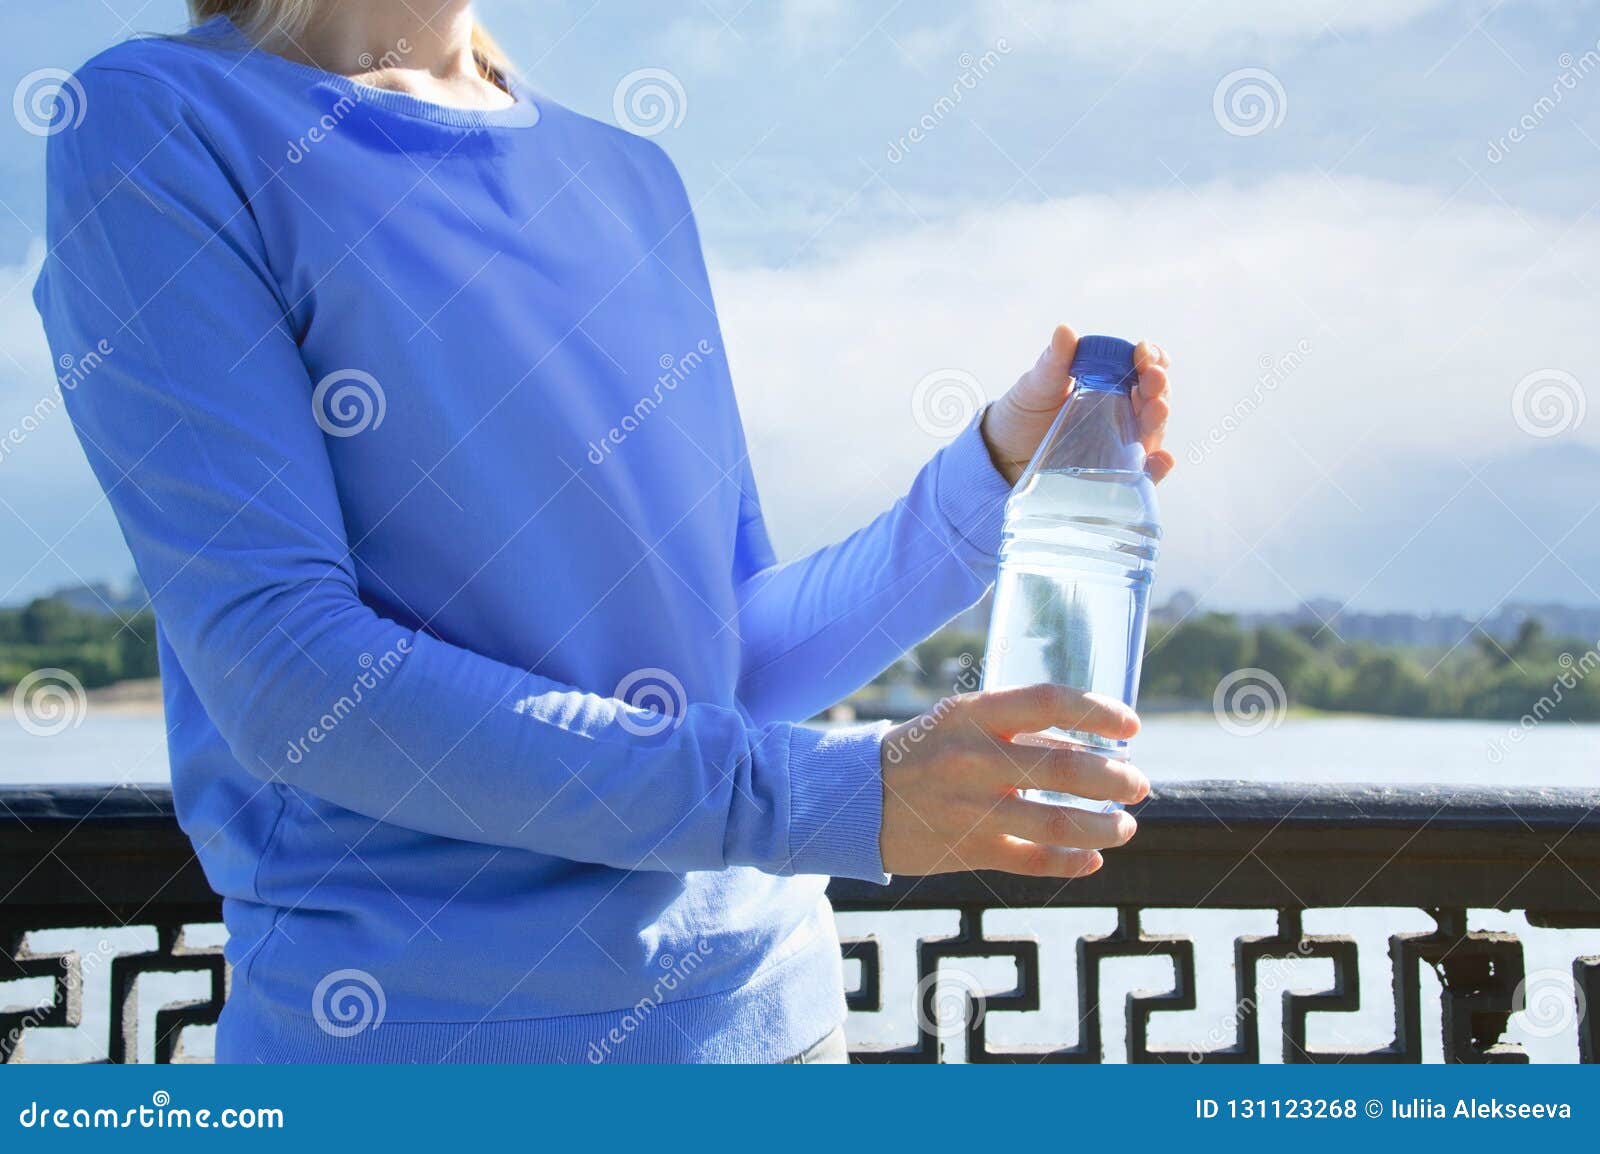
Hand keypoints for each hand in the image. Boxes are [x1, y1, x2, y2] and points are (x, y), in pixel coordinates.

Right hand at [879, 684, 1150, 877]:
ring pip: (1060, 822)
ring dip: (1106, 826)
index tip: (1132, 726)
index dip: (1100, 711)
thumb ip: (1017, 728)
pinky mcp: (970, 851)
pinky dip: (1073, 861)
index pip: (1050, 702)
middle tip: (1138, 784)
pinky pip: (1036, 861)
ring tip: (1124, 825)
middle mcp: (973, 759)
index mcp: (972, 715)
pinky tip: (1091, 857)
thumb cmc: (922, 752)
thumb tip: (1092, 742)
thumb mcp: (958, 720)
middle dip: (1117, 779)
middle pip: (1067, 769)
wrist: (856, 799)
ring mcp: (972, 809)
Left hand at [980, 324, 1173, 485]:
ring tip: (1156, 408)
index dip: (1150, 356)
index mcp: (1110, 382)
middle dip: (1158, 385)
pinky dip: (1158, 467)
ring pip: (1152, 430)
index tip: (1143, 351)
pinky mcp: (1116, 475)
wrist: (1002, 454)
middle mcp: (1123, 411)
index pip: (1142, 365)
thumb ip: (1053, 362)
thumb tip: (1065, 331)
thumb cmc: (1024, 413)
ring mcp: (1122, 443)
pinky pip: (1143, 473)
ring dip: (1159, 417)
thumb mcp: (1037, 386)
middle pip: (1153, 396)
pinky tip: (1161, 459)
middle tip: (1153, 377)